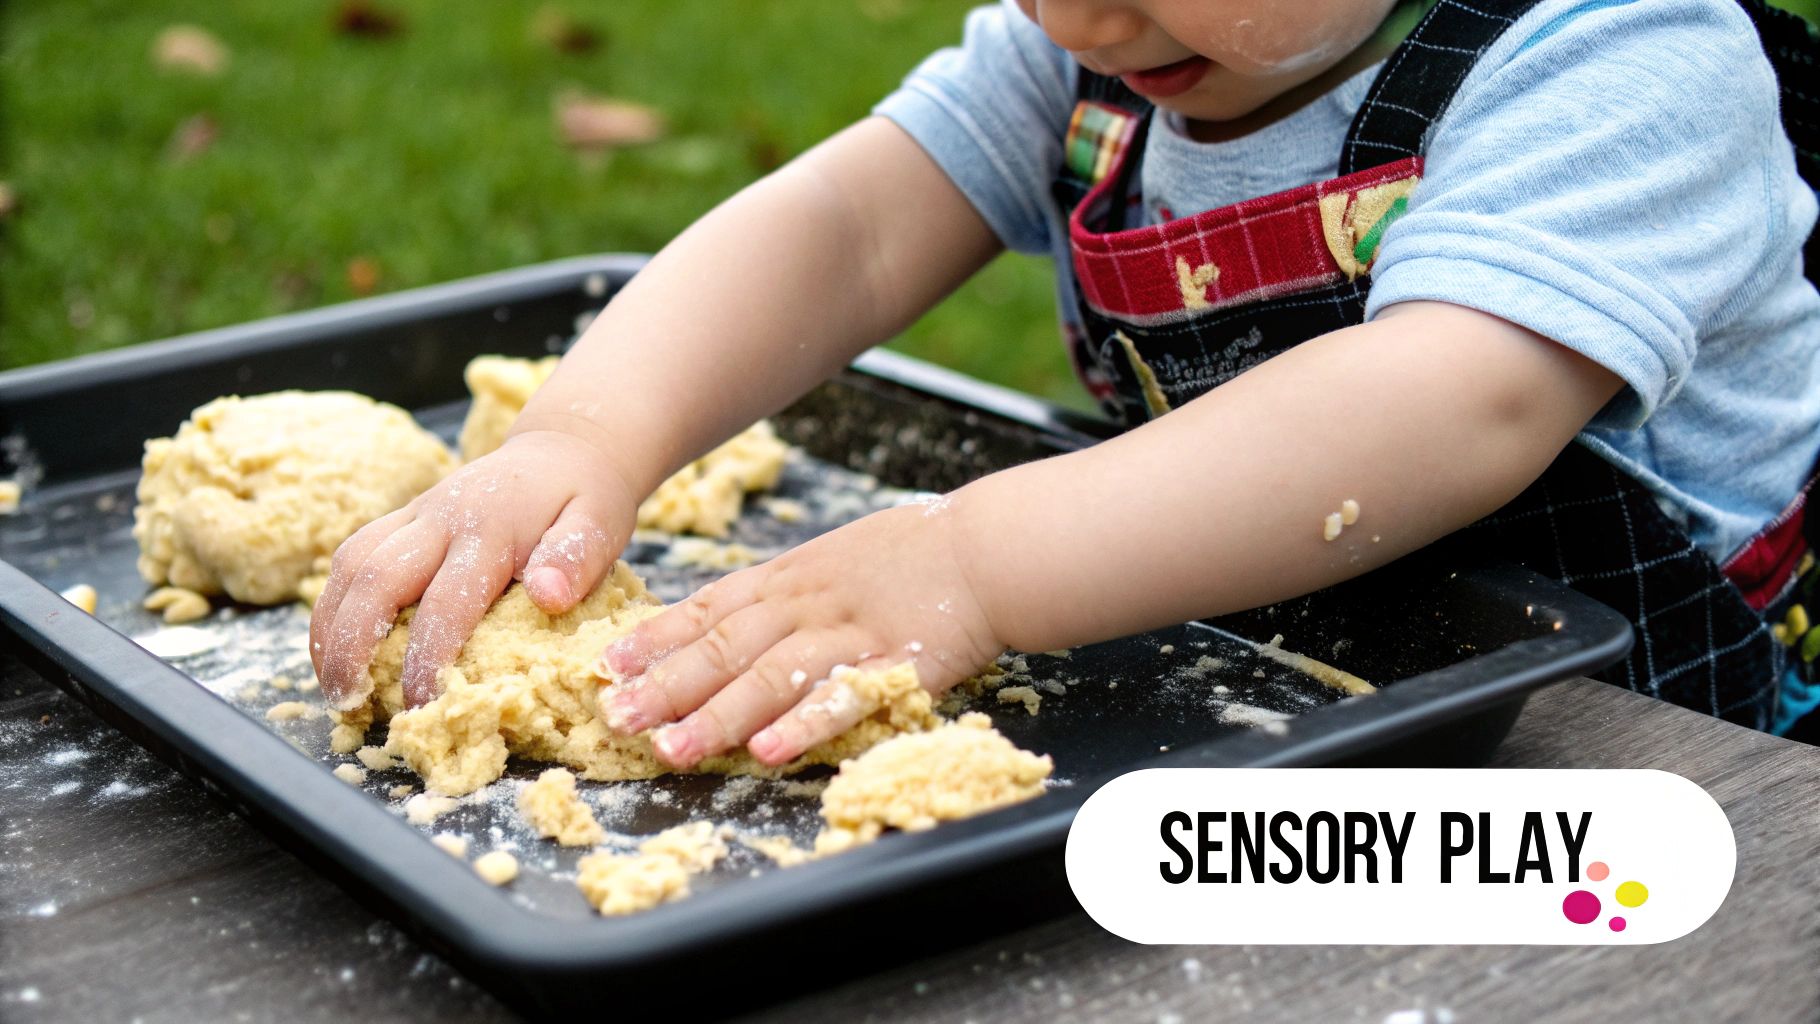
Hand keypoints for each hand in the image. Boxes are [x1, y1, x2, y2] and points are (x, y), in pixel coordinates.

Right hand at [310, 428, 640, 710]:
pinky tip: (333, 644)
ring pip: (352, 565)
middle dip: (351, 646)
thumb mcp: (600, 525)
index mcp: (490, 529)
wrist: (565, 449)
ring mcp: (417, 514)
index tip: (419, 705)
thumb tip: (548, 597)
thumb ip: (577, 560)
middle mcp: (442, 518)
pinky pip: (353, 554)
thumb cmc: (587, 499)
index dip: (426, 658)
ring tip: (331, 684)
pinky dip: (335, 601)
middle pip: (376, 579)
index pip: (446, 602)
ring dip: (329, 626)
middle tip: (347, 703)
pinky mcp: (404, 516)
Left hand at [597, 496, 1004, 767]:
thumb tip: (721, 625)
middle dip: (667, 684)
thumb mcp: (831, 560)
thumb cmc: (910, 557)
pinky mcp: (894, 663)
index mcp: (789, 579)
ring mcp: (848, 633)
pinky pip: (842, 696)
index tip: (610, 666)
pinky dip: (804, 723)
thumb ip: (782, 593)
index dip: (657, 639)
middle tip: (617, 717)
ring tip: (674, 749)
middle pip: (725, 645)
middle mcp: (807, 604)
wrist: (985, 548)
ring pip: (770, 674)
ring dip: (718, 714)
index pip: (707, 608)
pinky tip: (769, 751)